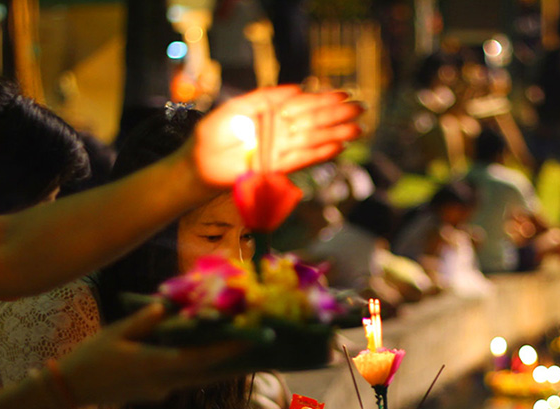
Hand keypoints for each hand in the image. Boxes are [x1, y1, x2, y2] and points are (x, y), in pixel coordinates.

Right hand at [59, 303, 248, 405]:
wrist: (71, 391)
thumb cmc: (90, 357)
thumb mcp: (116, 333)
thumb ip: (144, 321)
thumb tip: (166, 306)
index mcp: (156, 365)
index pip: (201, 359)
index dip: (228, 350)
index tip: (251, 340)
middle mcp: (164, 382)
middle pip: (207, 371)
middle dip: (232, 357)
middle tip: (256, 343)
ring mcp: (160, 391)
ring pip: (197, 376)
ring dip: (217, 363)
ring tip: (238, 348)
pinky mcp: (155, 394)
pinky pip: (182, 378)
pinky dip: (195, 366)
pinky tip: (201, 353)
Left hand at [189, 86, 363, 186]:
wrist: (197, 164)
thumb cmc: (212, 135)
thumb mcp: (238, 107)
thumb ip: (266, 97)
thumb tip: (297, 88)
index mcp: (272, 115)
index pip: (303, 105)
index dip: (324, 99)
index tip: (345, 93)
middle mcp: (279, 133)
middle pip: (313, 123)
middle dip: (338, 116)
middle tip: (361, 110)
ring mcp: (279, 151)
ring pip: (312, 141)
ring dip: (335, 135)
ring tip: (357, 130)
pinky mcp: (275, 170)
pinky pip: (301, 161)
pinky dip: (318, 154)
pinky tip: (337, 148)